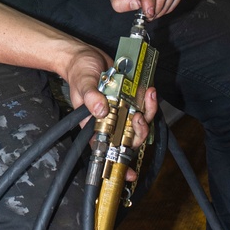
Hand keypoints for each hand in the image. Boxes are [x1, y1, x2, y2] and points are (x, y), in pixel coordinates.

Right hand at [60, 49, 158, 179]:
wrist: (85, 56)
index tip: (129, 173)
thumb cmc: (79, 72)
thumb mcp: (82, 83)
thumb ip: (91, 96)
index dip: (120, 163)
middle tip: (139, 117)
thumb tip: (101, 110)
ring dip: (148, 112)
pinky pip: (144, 105)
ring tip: (149, 96)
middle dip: (139, 130)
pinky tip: (149, 90)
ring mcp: (122, 110)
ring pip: (140, 121)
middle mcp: (111, 121)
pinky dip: (150, 100)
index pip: (108, 149)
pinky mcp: (130, 98)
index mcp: (95, 125)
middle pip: (130, 137)